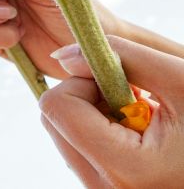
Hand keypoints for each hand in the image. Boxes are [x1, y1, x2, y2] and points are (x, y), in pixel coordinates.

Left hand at [40, 36, 183, 187]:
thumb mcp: (181, 81)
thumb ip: (124, 58)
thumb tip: (63, 54)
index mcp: (126, 169)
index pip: (58, 108)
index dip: (83, 81)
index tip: (121, 80)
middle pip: (53, 121)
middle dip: (86, 97)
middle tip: (135, 96)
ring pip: (63, 135)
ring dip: (94, 113)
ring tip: (144, 116)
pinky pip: (80, 151)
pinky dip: (101, 131)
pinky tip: (142, 132)